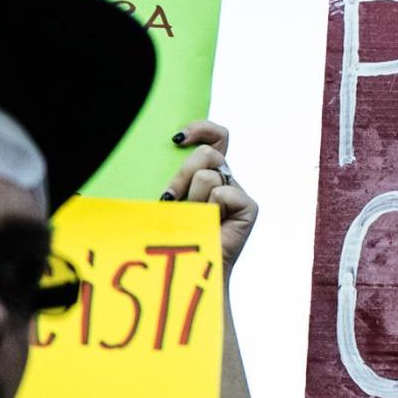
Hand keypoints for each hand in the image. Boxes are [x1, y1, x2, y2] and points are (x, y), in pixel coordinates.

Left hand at [162, 120, 255, 266]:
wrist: (189, 268)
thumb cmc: (170, 236)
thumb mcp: (163, 199)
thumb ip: (167, 178)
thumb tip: (149, 161)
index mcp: (208, 172)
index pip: (217, 137)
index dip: (203, 129)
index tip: (178, 139)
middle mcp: (225, 180)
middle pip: (208, 153)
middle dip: (183, 174)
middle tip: (170, 199)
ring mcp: (238, 193)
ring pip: (209, 176)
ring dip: (192, 200)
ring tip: (191, 221)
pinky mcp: (248, 207)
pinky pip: (222, 192)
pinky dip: (209, 209)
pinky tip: (209, 224)